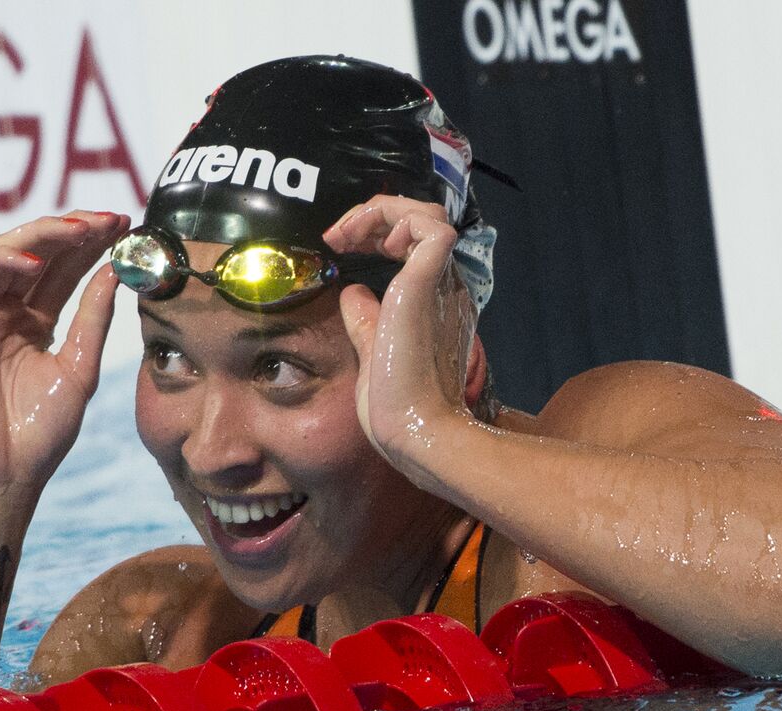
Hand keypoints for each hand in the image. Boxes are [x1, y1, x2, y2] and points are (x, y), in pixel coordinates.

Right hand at [0, 211, 129, 498]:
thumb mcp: (80, 368)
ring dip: (42, 235)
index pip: (65, 268)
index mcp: (38, 322)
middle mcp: (8, 312)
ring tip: (80, 231)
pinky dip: (1, 261)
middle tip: (109, 219)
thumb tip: (118, 271)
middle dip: (74, 230)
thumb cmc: (40, 433)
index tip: (126, 225)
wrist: (3, 475)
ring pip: (5, 253)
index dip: (92, 243)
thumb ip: (94, 319)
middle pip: (39, 253)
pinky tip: (34, 262)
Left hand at [323, 196, 477, 468]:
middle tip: (338, 235)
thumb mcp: (372, 350)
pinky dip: (399, 220)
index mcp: (431, 302)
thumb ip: (366, 320)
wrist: (414, 429)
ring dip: (383, 210)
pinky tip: (375, 244)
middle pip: (420, 219)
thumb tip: (353, 293)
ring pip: (427, 213)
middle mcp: (443, 288)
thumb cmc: (396, 404)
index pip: (412, 243)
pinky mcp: (430, 283)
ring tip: (350, 233)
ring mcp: (440, 284)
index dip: (376, 232)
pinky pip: (431, 226)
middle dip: (373, 214)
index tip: (341, 246)